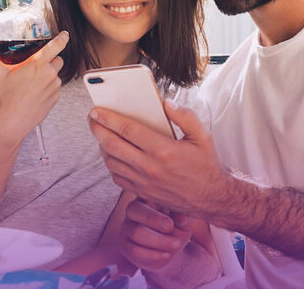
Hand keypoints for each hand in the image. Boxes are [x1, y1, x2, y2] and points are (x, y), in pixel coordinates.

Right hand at [0, 31, 68, 139]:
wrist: (13, 121)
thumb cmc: (5, 97)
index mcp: (37, 64)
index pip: (56, 46)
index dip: (62, 38)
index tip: (65, 34)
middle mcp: (50, 73)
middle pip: (58, 60)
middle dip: (50, 61)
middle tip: (35, 68)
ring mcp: (55, 86)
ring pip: (56, 74)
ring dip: (48, 75)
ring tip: (32, 84)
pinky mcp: (57, 97)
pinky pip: (55, 88)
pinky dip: (48, 88)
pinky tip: (36, 93)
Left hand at [90, 99, 229, 217]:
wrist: (212, 199)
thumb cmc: (207, 165)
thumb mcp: (203, 136)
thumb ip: (185, 116)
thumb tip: (166, 103)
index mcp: (164, 150)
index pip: (128, 130)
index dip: (109, 118)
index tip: (97, 110)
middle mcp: (150, 167)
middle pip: (113, 145)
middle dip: (98, 129)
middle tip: (91, 118)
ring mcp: (144, 182)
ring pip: (111, 162)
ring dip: (102, 146)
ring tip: (100, 134)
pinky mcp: (142, 193)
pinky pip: (118, 178)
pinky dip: (111, 164)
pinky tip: (113, 154)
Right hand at [119, 199, 192, 270]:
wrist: (167, 251)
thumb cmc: (175, 230)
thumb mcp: (183, 224)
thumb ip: (183, 218)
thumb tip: (182, 216)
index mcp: (147, 198)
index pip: (145, 195)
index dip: (155, 209)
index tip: (170, 224)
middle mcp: (133, 210)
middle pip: (133, 210)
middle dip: (152, 219)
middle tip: (170, 228)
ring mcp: (127, 227)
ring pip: (136, 232)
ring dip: (157, 241)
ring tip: (175, 245)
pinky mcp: (125, 245)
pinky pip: (135, 250)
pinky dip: (151, 255)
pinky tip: (166, 255)